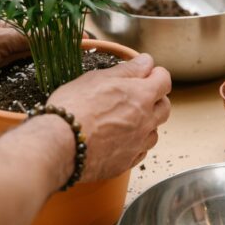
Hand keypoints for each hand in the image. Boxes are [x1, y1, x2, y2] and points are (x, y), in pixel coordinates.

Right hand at [48, 53, 170, 181]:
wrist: (60, 144)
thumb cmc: (75, 107)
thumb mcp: (98, 78)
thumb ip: (128, 70)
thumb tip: (146, 61)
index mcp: (141, 96)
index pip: (164, 80)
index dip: (156, 74)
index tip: (146, 74)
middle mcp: (146, 121)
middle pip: (164, 107)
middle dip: (155, 99)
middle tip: (138, 96)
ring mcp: (137, 144)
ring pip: (154, 132)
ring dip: (147, 123)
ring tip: (126, 119)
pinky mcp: (126, 163)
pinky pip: (140, 152)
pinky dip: (135, 144)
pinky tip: (120, 139)